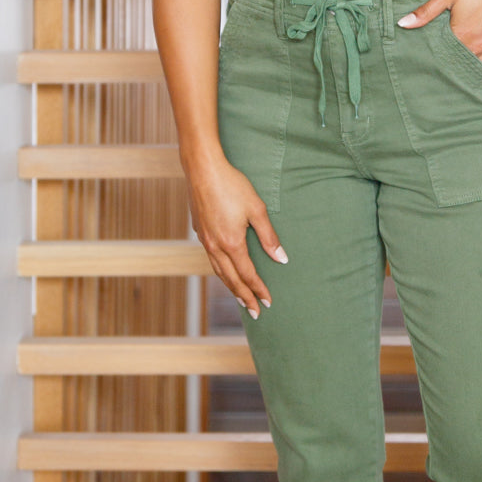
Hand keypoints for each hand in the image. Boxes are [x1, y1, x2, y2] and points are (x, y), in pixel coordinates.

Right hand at [186, 154, 287, 318]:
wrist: (202, 169)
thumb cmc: (232, 185)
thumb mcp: (257, 209)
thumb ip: (269, 237)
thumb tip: (281, 259)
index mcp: (231, 244)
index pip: (248, 275)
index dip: (259, 290)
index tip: (268, 302)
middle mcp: (215, 247)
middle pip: (232, 280)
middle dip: (245, 297)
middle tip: (256, 312)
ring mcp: (205, 240)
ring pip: (219, 271)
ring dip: (231, 287)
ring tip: (241, 298)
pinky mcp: (200, 232)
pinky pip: (211, 260)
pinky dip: (221, 271)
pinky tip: (225, 271)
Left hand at [396, 0, 481, 69]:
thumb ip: (426, 11)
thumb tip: (403, 24)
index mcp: (461, 36)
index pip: (440, 56)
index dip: (429, 58)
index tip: (420, 61)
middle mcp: (477, 48)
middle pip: (456, 65)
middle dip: (445, 66)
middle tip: (431, 71)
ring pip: (473, 69)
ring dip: (462, 71)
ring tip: (450, 72)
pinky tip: (474, 75)